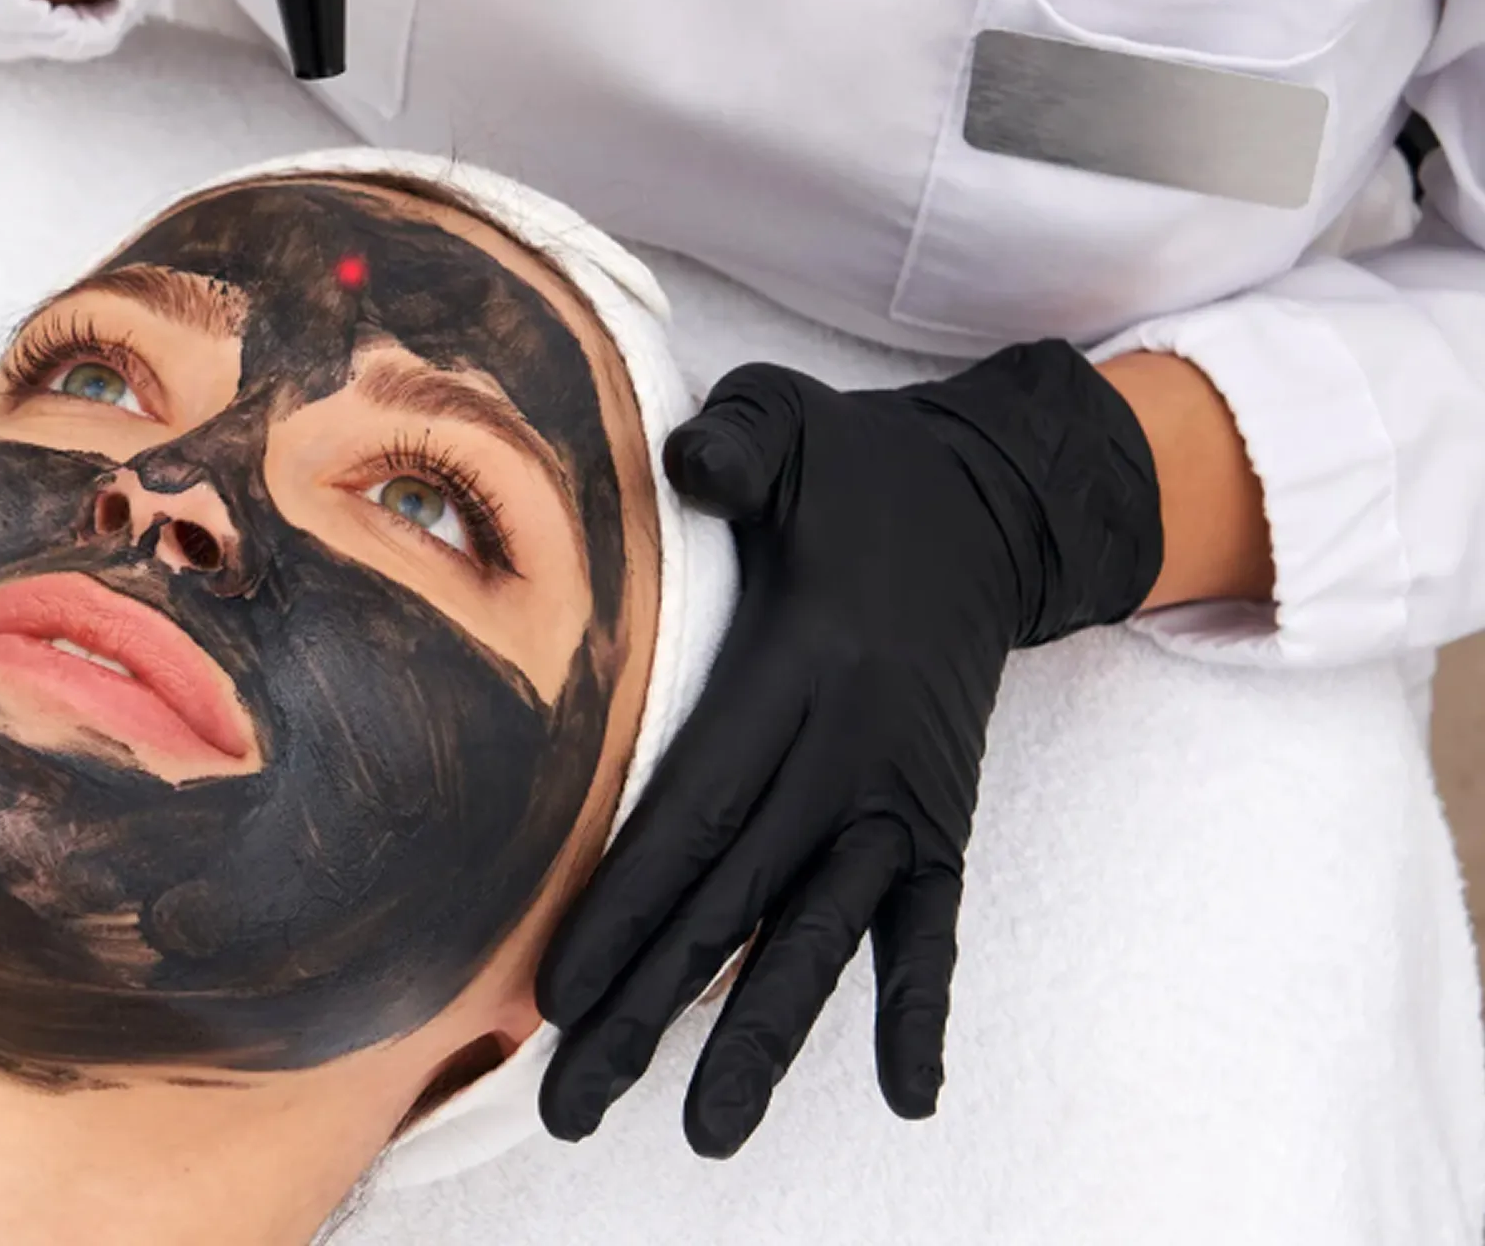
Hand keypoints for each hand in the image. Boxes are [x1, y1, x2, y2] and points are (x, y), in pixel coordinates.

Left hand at [536, 341, 1162, 1155]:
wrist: (994, 502)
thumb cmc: (858, 469)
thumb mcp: (791, 420)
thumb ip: (736, 444)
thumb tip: (693, 465)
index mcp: (796, 670)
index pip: (693, 809)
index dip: (627, 907)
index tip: (561, 998)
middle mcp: (848, 751)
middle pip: (735, 902)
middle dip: (653, 1008)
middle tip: (576, 1104)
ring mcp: (901, 795)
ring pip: (822, 936)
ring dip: (765, 1041)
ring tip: (706, 1136)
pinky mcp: (942, 817)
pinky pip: (931, 927)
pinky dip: (919, 1006)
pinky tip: (908, 1096)